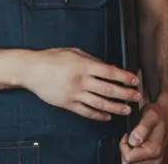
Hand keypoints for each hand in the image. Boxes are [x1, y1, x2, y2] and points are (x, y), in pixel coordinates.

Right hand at [22, 48, 141, 120]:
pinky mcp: (67, 103)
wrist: (31, 70)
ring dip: (115, 107)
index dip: (124, 77)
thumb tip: (109, 68)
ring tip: (126, 109)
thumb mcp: (74, 52)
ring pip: (99, 103)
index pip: (110, 72)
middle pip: (108, 89)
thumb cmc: (51, 58)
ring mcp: (74, 93)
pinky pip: (86, 111)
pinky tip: (107, 116)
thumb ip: (92, 60)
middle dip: (125, 94)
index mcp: (83, 65)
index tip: (134, 80)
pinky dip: (98, 115)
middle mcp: (80, 80)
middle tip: (136, 97)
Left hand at [120, 102, 167, 162]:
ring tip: (133, 140)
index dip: (124, 146)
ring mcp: (154, 160)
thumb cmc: (158, 114)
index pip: (129, 158)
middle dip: (126, 150)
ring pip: (132, 163)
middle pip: (129, 163)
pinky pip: (137, 162)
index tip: (127, 135)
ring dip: (129, 153)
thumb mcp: (150, 115)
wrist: (165, 114)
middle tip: (130, 137)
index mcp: (153, 150)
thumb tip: (133, 141)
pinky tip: (136, 145)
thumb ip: (142, 128)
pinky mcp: (153, 160)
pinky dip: (133, 155)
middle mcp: (155, 158)